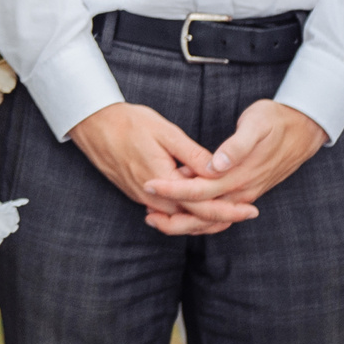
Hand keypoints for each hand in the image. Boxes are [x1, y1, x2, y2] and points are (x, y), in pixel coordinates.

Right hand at [68, 103, 253, 235]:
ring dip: (205, 219)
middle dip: (222, 219)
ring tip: (230, 212)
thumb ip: (193, 155)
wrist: (93, 125)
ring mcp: (143, 198)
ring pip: (180, 219)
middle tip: (248, 212)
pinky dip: (187, 213)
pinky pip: (167, 212)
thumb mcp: (166, 132)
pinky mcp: (138, 194)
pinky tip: (201, 205)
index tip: (251, 209)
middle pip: (193, 220)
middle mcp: (152, 197)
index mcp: (163, 181)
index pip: (202, 208)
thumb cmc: (129, 122)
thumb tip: (218, 170)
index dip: (229, 210)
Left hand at [143, 99, 324, 224]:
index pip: (200, 191)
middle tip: (146, 215)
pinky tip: (182, 211)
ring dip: (185, 223)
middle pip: (203, 214)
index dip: (173, 190)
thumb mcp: (257, 124)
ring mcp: (245, 194)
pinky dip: (200, 218)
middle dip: (174, 217)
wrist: (304, 129)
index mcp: (240, 176)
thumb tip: (217, 164)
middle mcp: (242, 191)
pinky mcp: (245, 192)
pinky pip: (220, 214)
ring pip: (211, 220)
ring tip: (157, 218)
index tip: (150, 185)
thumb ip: (237, 146)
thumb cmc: (276, 121)